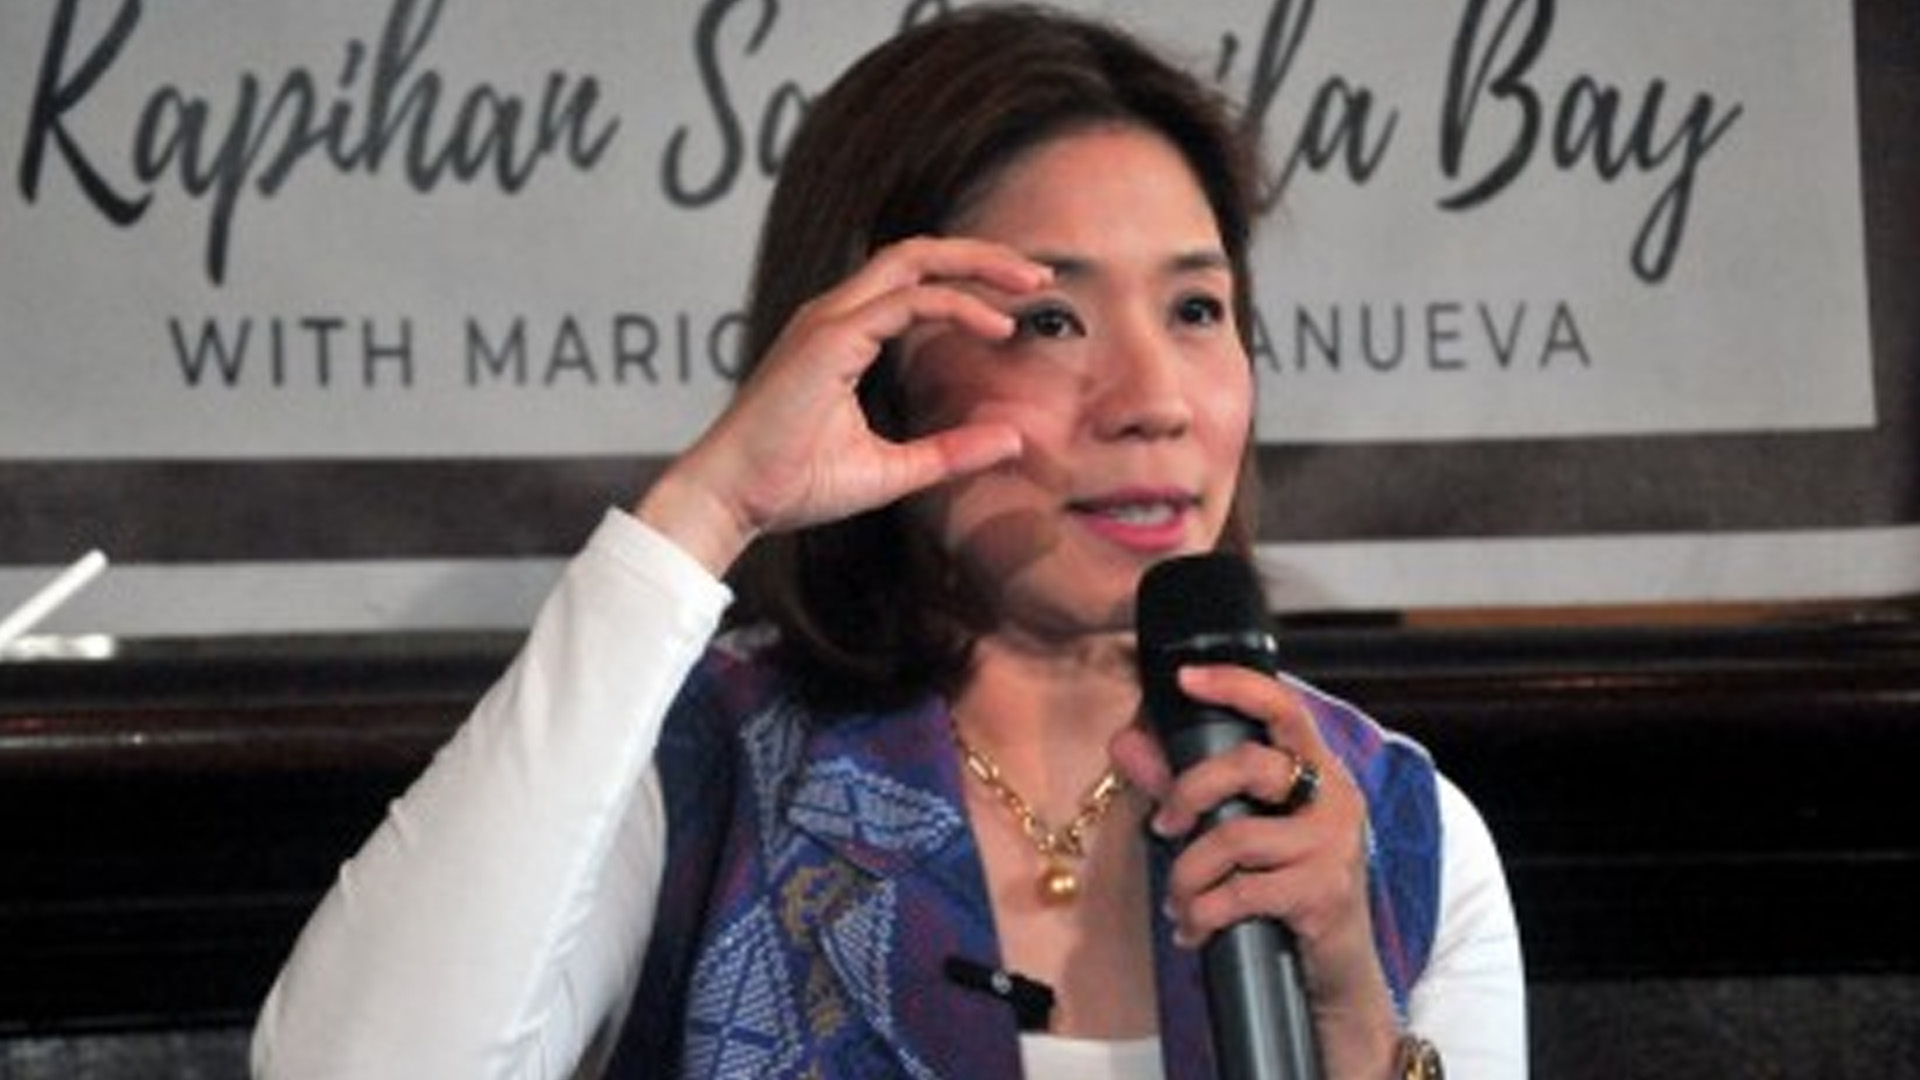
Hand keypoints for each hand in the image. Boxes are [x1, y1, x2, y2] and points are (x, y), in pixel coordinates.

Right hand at [636, 237, 1050, 573]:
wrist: (733, 499)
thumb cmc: (792, 484)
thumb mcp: (892, 470)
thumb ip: (949, 452)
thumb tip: (1011, 440)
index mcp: (841, 335)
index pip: (912, 284)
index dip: (968, 285)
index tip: (1017, 309)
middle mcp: (833, 316)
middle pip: (915, 253)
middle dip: (980, 255)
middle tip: (1039, 275)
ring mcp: (828, 321)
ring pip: (912, 260)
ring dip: (976, 264)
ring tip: (1029, 283)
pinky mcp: (829, 339)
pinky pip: (905, 302)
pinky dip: (955, 305)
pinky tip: (995, 326)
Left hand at [1109, 665, 1400, 1077]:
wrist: (1337, 969)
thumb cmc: (1286, 885)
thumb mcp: (1240, 830)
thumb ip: (1184, 785)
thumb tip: (1125, 743)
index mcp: (1318, 768)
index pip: (1284, 707)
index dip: (1235, 684)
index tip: (1185, 678)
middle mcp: (1334, 797)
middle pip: (1248, 764)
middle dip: (1187, 792)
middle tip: (1162, 826)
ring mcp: (1334, 845)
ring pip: (1235, 836)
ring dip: (1188, 873)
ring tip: (1178, 898)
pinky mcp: (1324, 892)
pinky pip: (1242, 891)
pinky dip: (1202, 913)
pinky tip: (1193, 928)